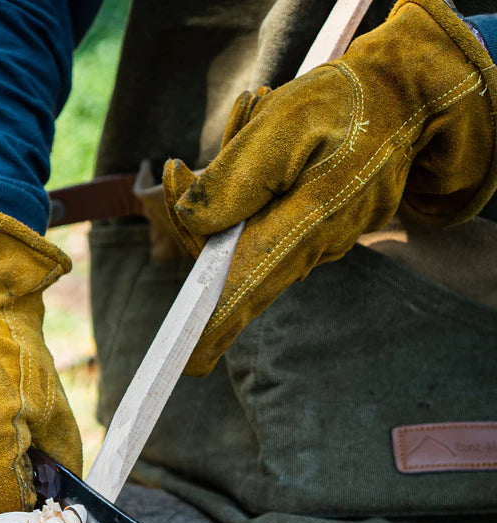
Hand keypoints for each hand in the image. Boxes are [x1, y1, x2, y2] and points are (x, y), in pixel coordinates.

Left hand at [164, 0, 496, 375]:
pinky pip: (259, 226)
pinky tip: (255, 136)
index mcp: (307, 227)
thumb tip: (191, 220)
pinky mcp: (307, 233)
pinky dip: (243, 191)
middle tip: (177, 170)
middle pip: (226, 264)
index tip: (185, 364)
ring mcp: (310, 245)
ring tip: (247, 121)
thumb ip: (236, 176)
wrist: (403, 100)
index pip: (247, 291)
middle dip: (194, 219)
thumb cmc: (346, 107)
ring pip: (240, 239)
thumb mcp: (285, 124)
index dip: (212, 328)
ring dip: (224, 191)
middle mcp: (309, 249)